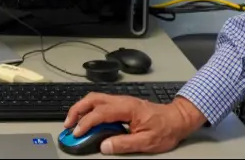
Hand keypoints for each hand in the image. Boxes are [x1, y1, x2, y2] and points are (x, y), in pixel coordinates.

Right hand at [63, 93, 206, 154]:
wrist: (177, 119)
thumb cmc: (165, 128)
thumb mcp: (146, 141)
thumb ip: (124, 144)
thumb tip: (105, 146)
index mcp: (127, 108)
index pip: (100, 112)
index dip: (85, 123)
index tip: (76, 133)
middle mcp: (122, 100)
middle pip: (93, 99)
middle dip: (77, 110)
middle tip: (67, 125)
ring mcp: (122, 101)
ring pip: (95, 98)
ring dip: (81, 108)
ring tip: (73, 122)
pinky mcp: (122, 104)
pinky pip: (101, 102)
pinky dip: (89, 109)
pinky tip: (87, 119)